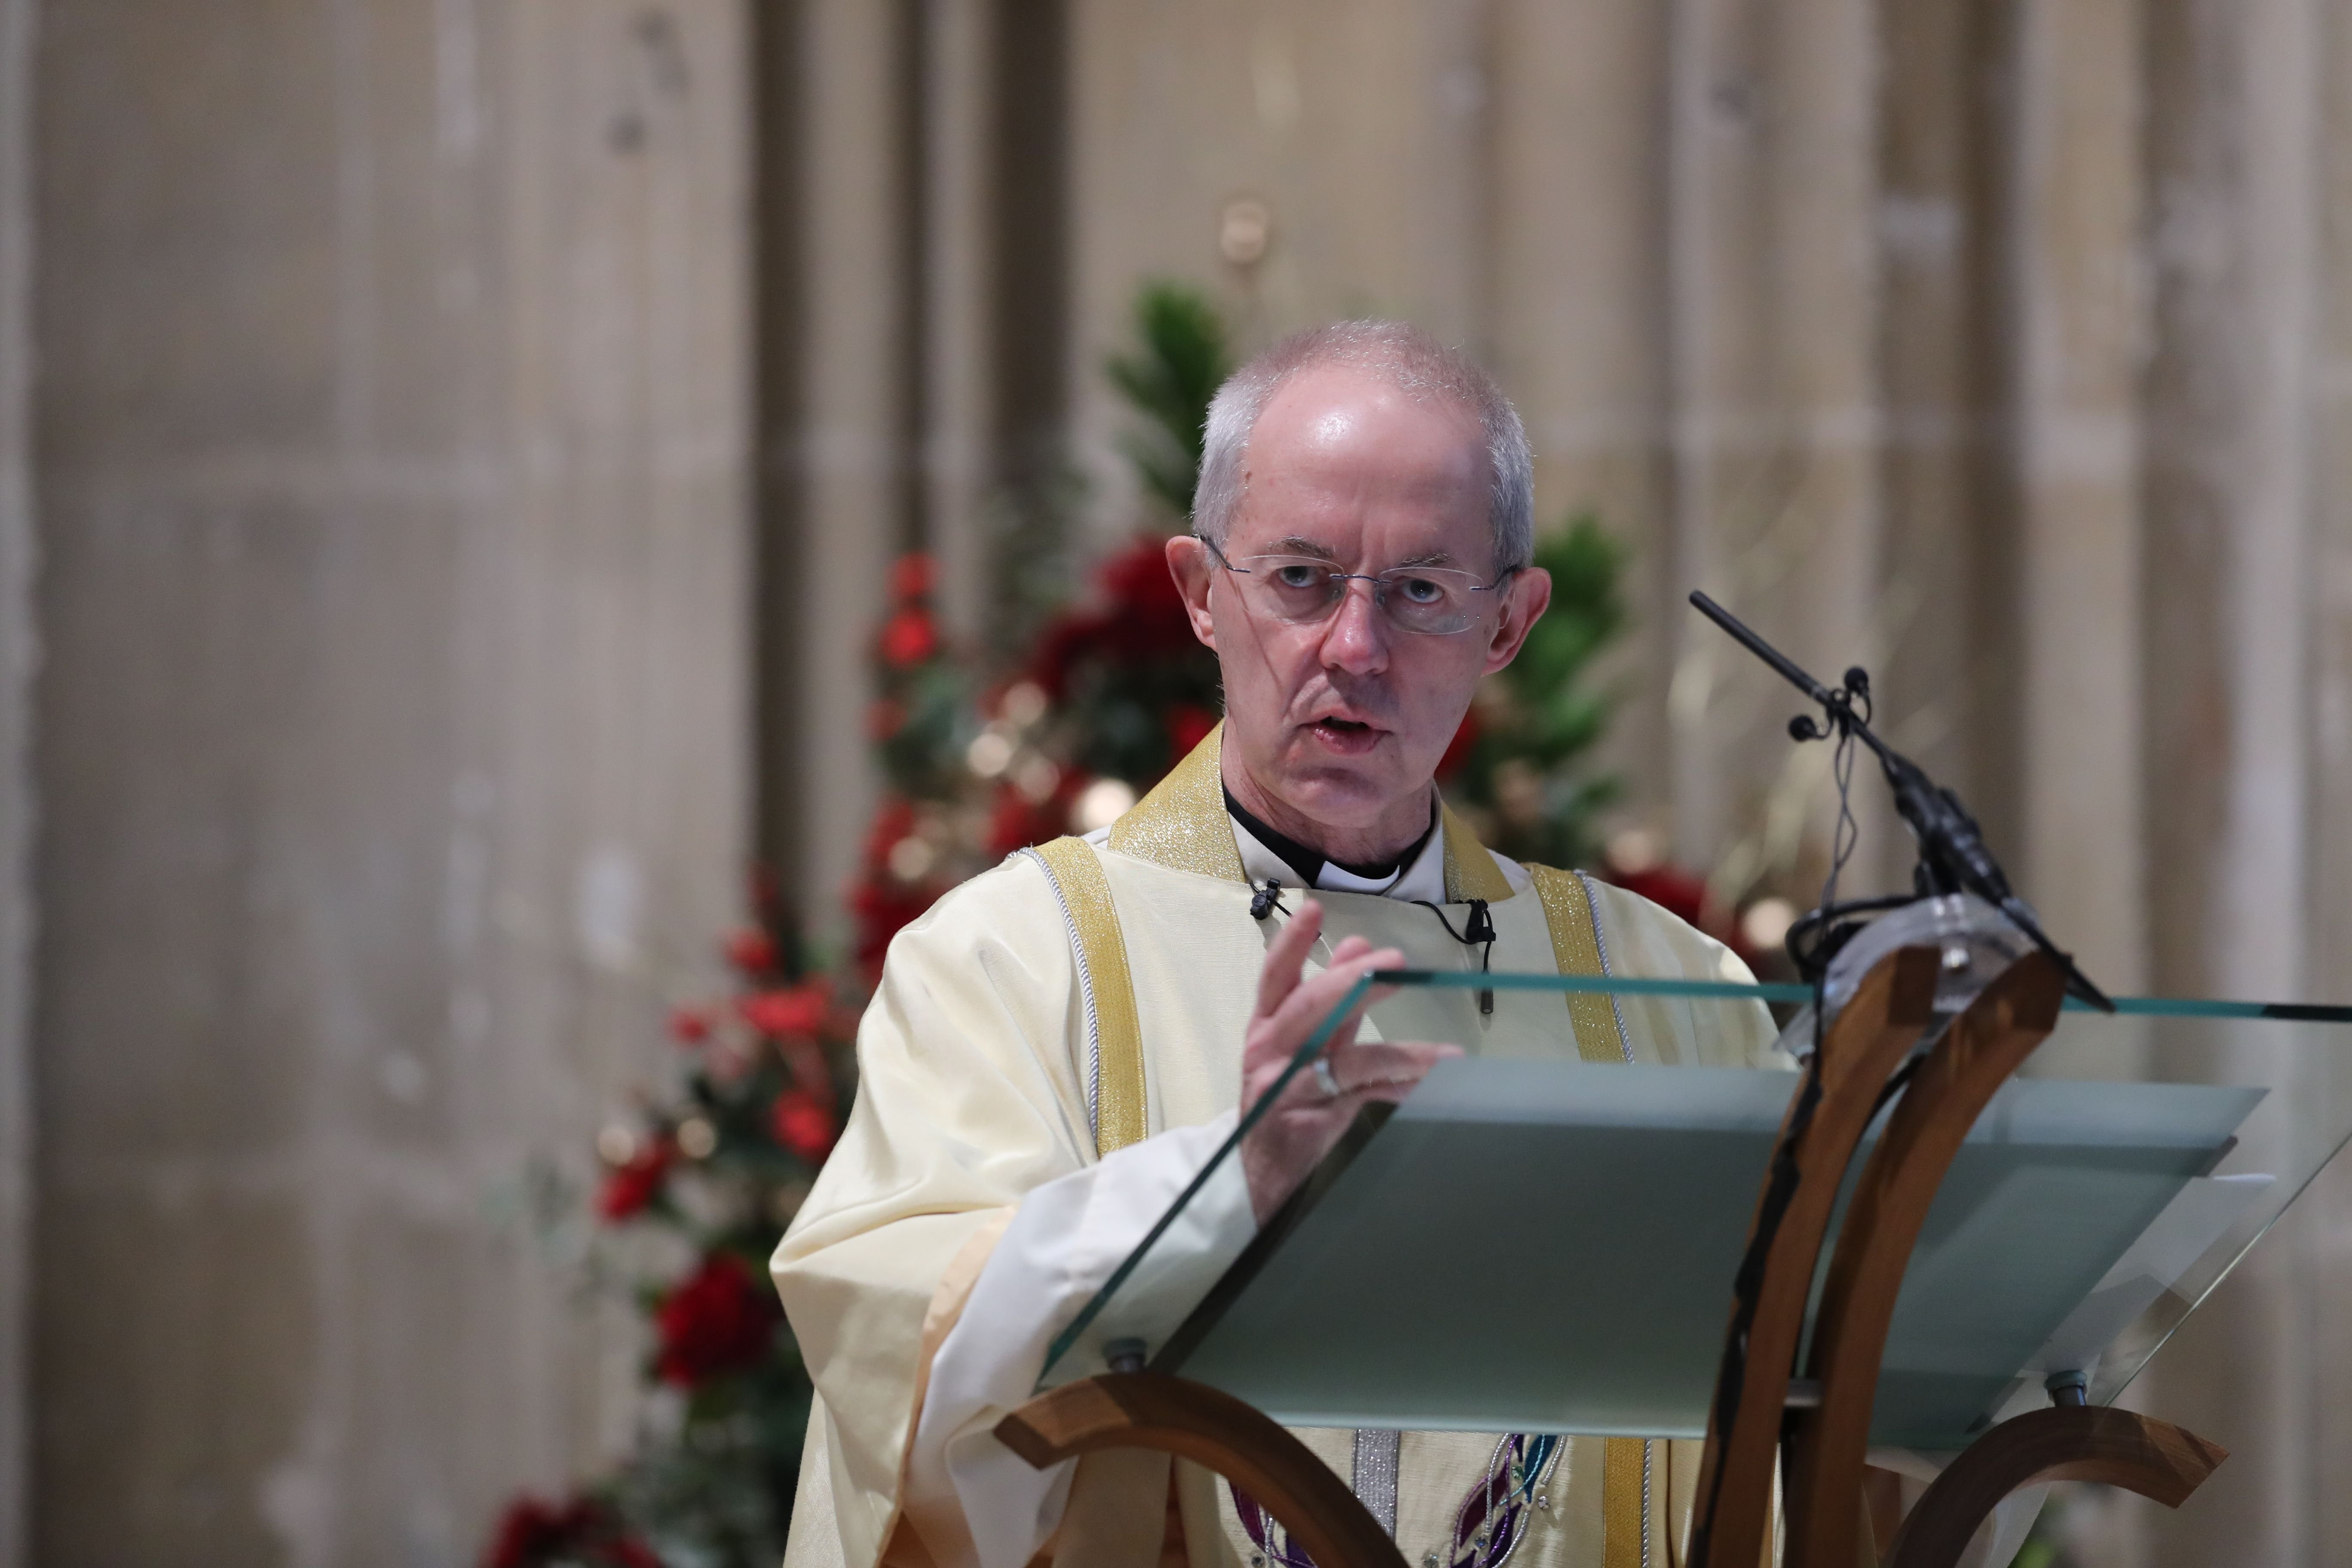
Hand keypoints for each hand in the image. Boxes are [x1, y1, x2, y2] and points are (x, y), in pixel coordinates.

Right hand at [1237, 900, 1460, 1223]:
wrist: (1254, 1178)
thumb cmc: (1282, 1104)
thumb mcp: (1298, 1049)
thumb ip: (1328, 1005)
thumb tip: (1355, 948)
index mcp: (1263, 1030)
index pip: (1273, 980)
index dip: (1292, 945)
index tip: (1317, 911)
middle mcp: (1267, 1055)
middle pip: (1308, 1010)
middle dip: (1352, 982)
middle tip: (1395, 964)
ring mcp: (1284, 1092)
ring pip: (1344, 1060)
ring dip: (1401, 1053)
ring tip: (1445, 1055)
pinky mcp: (1307, 1125)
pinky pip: (1363, 1101)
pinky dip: (1401, 1092)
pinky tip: (1434, 1088)